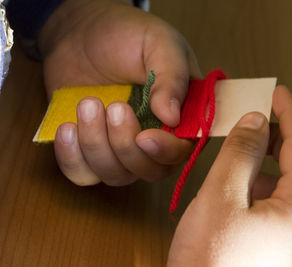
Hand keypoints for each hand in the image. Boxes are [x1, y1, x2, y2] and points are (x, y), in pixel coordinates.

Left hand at [38, 0, 200, 185]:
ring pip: (116, 176)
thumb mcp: (158, 43)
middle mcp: (156, 137)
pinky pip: (83, 174)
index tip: (145, 136)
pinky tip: (68, 128)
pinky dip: (72, 158)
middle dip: (126, 146)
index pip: (183, 150)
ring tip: (88, 104)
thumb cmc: (127, 34)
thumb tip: (174, 117)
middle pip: (151, 171)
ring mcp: (122, 147)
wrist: (82, 32)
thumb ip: (171, 76)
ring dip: (97, 146)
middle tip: (114, 107)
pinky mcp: (91, 150)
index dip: (167, 152)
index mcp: (181, 115)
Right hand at [167, 86, 291, 266]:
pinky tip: (247, 182)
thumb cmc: (210, 261)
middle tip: (264, 115)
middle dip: (288, 134)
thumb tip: (257, 121)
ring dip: (279, 158)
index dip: (291, 112)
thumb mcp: (220, 197)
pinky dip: (271, 181)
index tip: (278, 90)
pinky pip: (289, 202)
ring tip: (252, 146)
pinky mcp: (288, 245)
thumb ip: (242, 153)